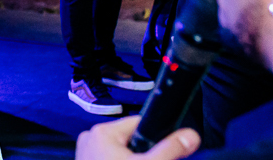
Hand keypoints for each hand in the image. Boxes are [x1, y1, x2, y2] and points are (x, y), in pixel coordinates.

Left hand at [75, 115, 199, 159]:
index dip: (155, 135)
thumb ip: (170, 150)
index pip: (138, 123)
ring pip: (121, 150)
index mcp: (103, 132)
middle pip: (130, 138)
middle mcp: (91, 137)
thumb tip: (191, 136)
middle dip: (144, 152)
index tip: (164, 148)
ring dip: (134, 158)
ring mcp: (87, 151)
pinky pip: (111, 157)